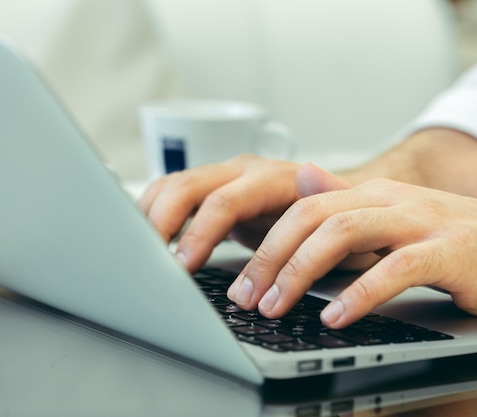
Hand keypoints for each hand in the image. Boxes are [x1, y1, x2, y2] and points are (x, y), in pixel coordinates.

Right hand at [138, 154, 352, 271]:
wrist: (332, 204)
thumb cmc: (336, 214)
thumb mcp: (338, 211)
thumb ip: (324, 194)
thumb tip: (309, 173)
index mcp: (271, 178)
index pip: (225, 200)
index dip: (200, 232)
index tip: (182, 265)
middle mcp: (243, 172)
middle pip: (187, 187)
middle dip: (160, 224)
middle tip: (147, 263)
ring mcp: (225, 180)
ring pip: (173, 187)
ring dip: (150, 218)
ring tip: (137, 253)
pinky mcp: (213, 194)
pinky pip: (173, 196)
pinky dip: (155, 216)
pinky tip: (147, 241)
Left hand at [228, 171, 476, 327]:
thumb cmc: (460, 242)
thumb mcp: (398, 219)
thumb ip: (351, 206)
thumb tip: (304, 182)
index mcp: (376, 194)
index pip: (305, 205)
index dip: (267, 239)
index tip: (242, 276)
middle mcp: (392, 201)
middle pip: (315, 215)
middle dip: (272, 256)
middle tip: (246, 294)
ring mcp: (421, 223)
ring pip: (345, 233)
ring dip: (302, 272)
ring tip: (276, 306)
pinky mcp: (448, 253)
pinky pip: (395, 270)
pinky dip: (361, 294)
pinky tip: (337, 317)